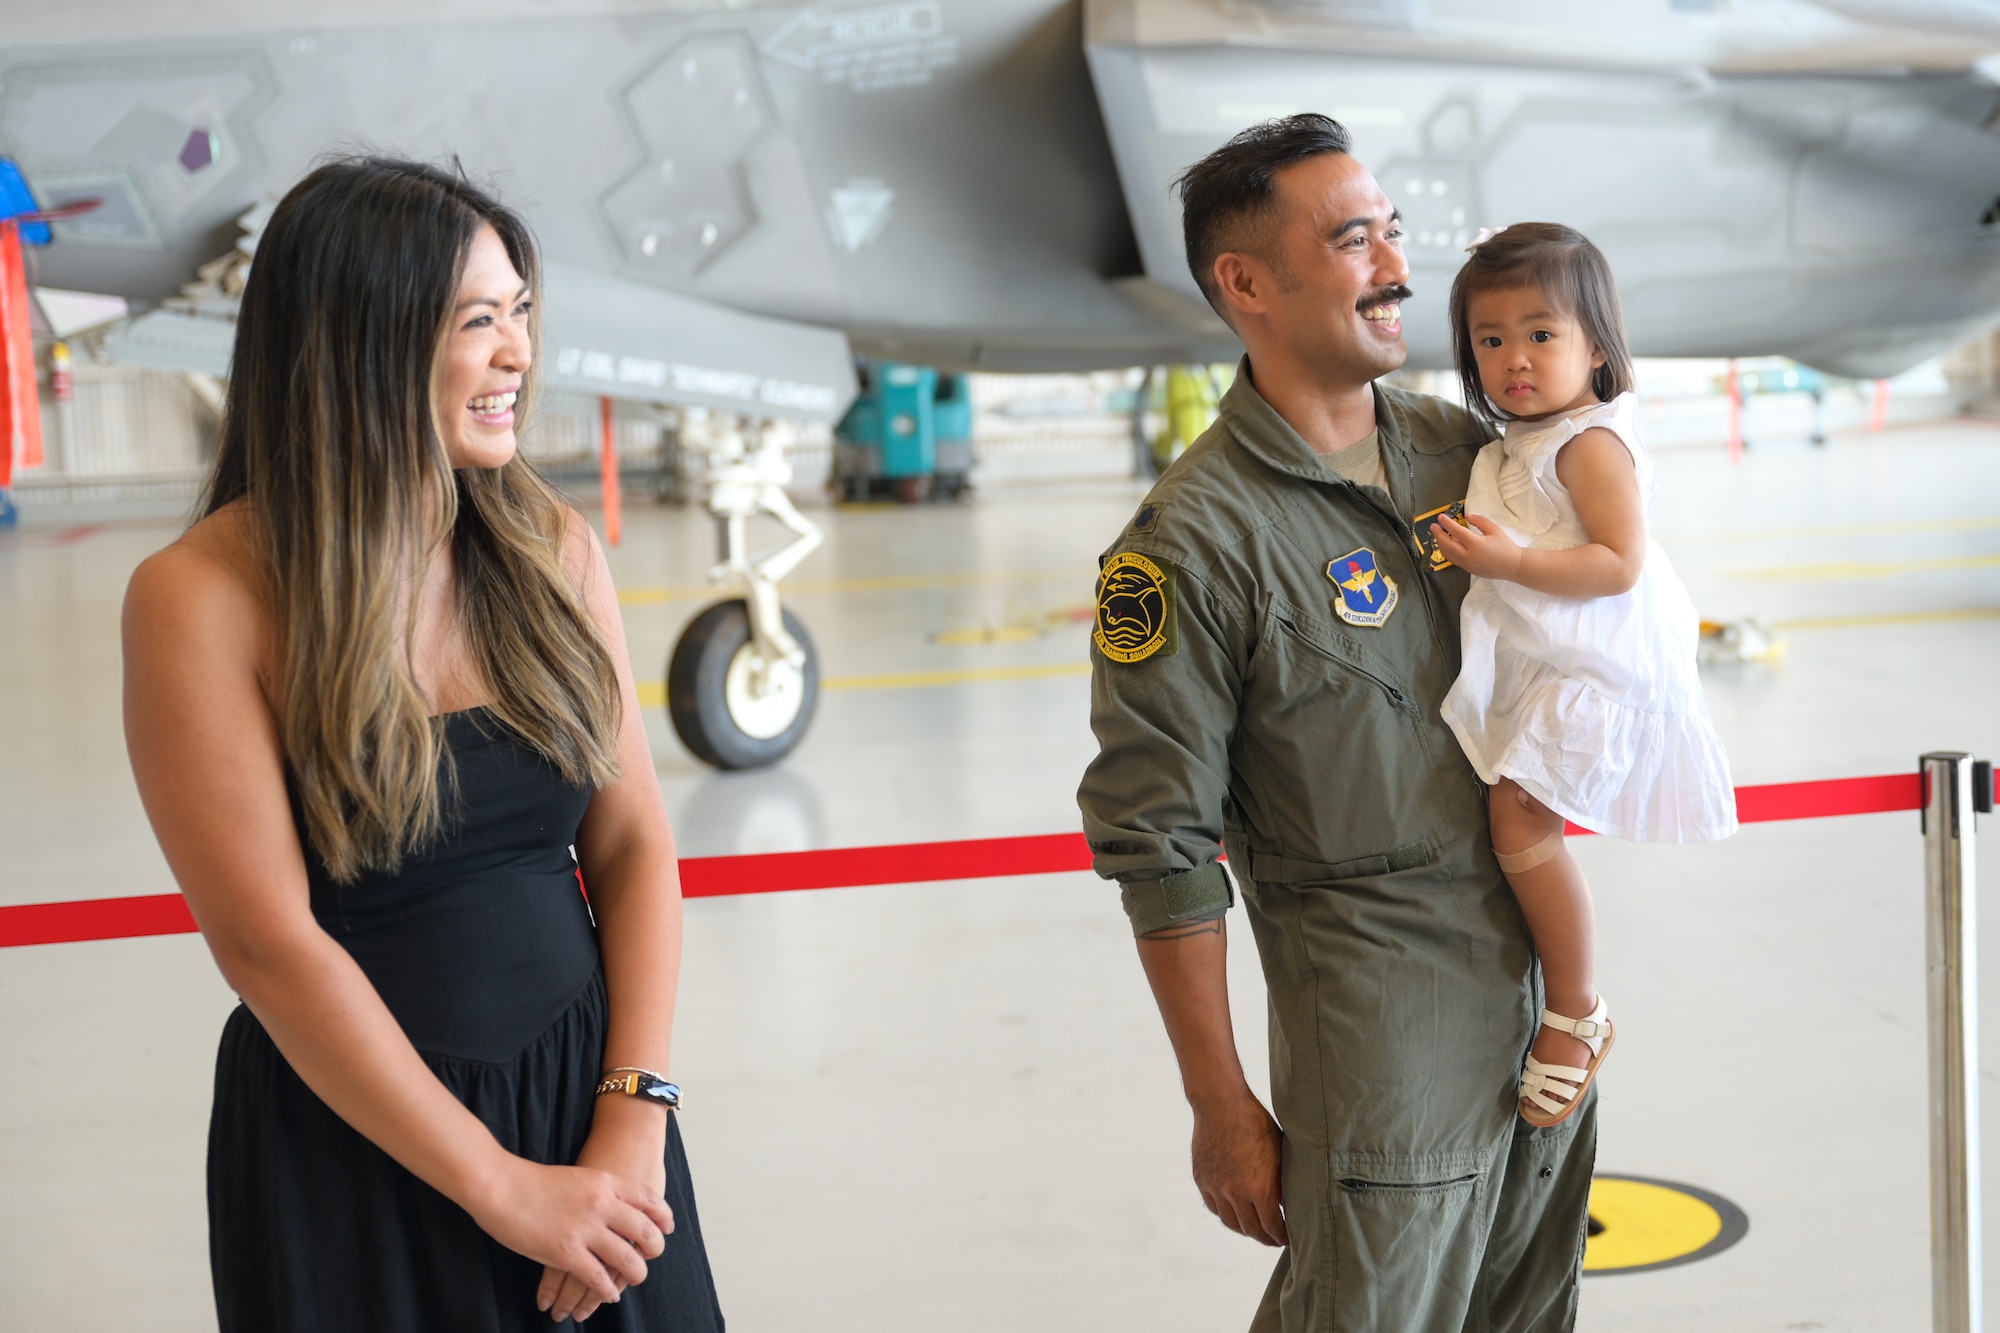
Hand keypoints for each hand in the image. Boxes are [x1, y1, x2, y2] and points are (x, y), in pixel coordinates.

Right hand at [466, 1155, 670, 1321]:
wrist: (501, 1184)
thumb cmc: (534, 1180)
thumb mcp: (579, 1177)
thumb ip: (601, 1191)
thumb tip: (616, 1208)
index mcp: (606, 1182)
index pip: (649, 1200)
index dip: (663, 1217)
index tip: (668, 1228)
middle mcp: (602, 1204)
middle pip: (645, 1231)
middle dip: (654, 1249)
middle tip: (652, 1257)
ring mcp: (585, 1229)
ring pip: (627, 1259)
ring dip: (635, 1274)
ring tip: (635, 1280)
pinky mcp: (566, 1251)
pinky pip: (598, 1278)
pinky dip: (607, 1290)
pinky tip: (610, 1295)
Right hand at [1191, 1093, 1287, 1246]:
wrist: (1220, 1104)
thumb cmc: (1255, 1123)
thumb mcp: (1279, 1152)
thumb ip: (1282, 1181)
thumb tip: (1286, 1203)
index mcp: (1260, 1188)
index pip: (1272, 1227)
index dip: (1281, 1237)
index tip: (1288, 1240)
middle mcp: (1235, 1193)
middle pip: (1251, 1230)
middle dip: (1265, 1238)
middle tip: (1274, 1239)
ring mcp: (1216, 1188)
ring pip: (1230, 1222)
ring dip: (1245, 1229)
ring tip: (1255, 1228)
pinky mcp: (1202, 1180)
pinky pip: (1214, 1207)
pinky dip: (1226, 1214)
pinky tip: (1234, 1211)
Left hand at [1432, 512, 1521, 580]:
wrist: (1513, 566)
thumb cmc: (1506, 548)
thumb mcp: (1495, 530)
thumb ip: (1480, 521)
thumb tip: (1468, 516)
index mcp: (1476, 545)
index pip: (1456, 532)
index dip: (1447, 523)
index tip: (1441, 518)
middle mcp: (1469, 556)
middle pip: (1447, 545)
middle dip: (1438, 535)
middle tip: (1434, 526)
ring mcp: (1467, 565)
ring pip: (1448, 554)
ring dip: (1441, 543)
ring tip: (1439, 534)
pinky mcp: (1468, 569)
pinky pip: (1453, 559)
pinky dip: (1447, 551)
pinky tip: (1448, 544)